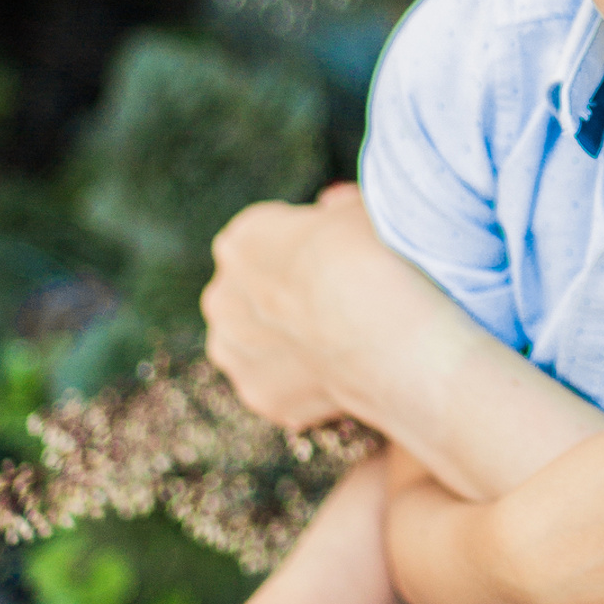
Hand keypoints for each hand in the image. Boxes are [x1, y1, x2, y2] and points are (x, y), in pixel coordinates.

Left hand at [203, 185, 397, 428]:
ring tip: (344, 340)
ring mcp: (236, 352)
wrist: (380, 327)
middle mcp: (223, 296)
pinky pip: (282, 384)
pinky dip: (306, 381)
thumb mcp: (363, 210)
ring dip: (288, 341)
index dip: (313, 245)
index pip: (273, 236)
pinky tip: (345, 372)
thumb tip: (332, 206)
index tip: (346, 255)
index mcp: (243, 240)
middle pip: (255, 292)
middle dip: (287, 296)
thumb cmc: (376, 256)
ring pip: (259, 342)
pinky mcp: (259, 396)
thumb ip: (338, 210)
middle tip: (344, 299)